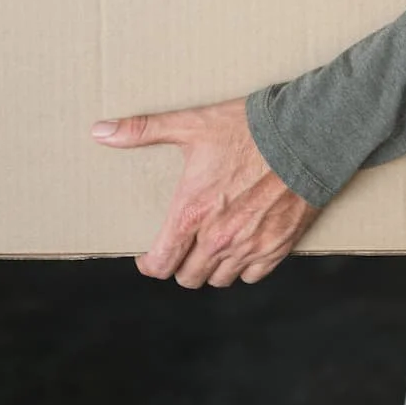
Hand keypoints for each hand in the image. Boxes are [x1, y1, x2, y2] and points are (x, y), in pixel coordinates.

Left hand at [91, 97, 320, 287]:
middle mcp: (218, 238)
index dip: (150, 264)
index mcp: (191, 213)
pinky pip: (253, 275)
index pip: (160, 264)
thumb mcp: (192, 125)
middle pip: (188, 277)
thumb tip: (99, 131)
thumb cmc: (248, 129)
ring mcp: (250, 246)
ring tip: (211, 247)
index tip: (149, 254)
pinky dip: (245, 267)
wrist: (305, 134)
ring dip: (212, 267)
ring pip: (219, 279)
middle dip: (181, 264)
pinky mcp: (278, 247)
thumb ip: (143, 130)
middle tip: (183, 246)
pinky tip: (242, 247)